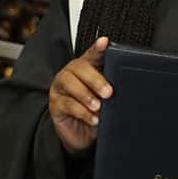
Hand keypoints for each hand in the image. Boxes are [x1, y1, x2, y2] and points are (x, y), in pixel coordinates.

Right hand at [49, 37, 111, 155]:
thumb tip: (121, 87)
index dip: (98, 48)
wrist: (83, 136)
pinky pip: (67, 104)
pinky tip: (92, 118)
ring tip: (98, 107)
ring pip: (69, 83)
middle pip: (79, 67)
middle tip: (108, 92)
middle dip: (95, 79)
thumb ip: (111, 89)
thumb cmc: (96, 112)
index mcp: (87, 68)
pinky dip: (81, 111)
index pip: (93, 54)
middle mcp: (72, 74)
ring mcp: (61, 88)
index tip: (105, 42)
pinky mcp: (55, 104)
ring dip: (86, 95)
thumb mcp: (107, 100)